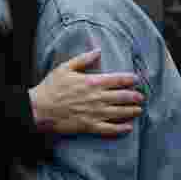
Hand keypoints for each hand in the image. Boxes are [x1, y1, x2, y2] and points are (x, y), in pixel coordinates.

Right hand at [28, 49, 143, 136]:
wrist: (39, 109)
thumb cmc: (51, 87)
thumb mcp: (65, 68)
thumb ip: (83, 59)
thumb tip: (98, 50)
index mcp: (93, 82)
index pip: (118, 80)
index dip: (130, 79)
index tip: (137, 80)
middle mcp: (97, 98)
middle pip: (123, 97)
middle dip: (135, 97)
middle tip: (141, 97)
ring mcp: (95, 113)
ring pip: (119, 112)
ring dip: (131, 111)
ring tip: (139, 110)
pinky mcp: (89, 126)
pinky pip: (109, 129)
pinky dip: (121, 129)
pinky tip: (128, 128)